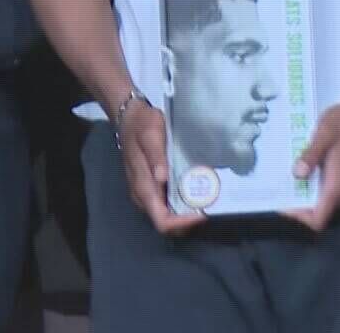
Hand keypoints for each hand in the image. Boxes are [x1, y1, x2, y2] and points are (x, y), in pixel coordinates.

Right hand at [117, 98, 202, 235]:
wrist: (129, 116)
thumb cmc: (141, 124)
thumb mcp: (151, 134)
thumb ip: (156, 156)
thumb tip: (162, 179)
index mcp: (143, 187)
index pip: (162, 221)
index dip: (182, 223)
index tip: (202, 213)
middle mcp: (143, 196)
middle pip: (166, 223)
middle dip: (188, 220)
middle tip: (209, 204)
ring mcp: (146, 193)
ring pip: (167, 214)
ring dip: (186, 212)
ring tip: (206, 198)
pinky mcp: (151, 187)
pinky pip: (167, 204)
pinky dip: (182, 203)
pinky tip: (195, 191)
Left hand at [283, 101, 339, 231]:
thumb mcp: (324, 134)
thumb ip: (311, 155)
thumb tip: (297, 175)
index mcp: (339, 187)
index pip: (317, 220)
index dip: (299, 218)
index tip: (283, 205)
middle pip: (321, 213)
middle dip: (302, 205)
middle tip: (283, 188)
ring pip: (329, 204)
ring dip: (312, 196)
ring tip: (295, 180)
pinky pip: (338, 196)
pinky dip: (323, 190)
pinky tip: (313, 174)